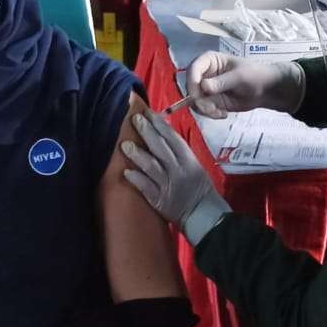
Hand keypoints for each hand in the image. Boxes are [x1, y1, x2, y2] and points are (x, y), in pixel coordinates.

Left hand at [121, 111, 230, 244]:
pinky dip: (137, 179)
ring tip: (124, 145)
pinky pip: (147, 187)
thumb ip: (179, 151)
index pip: (172, 138)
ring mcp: (168, 185)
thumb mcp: (193, 165)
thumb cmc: (198, 187)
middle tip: (135, 119)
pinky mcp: (160, 199)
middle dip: (147, 132)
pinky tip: (126, 172)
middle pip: (161, 148)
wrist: (202, 213)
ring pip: (152, 167)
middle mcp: (178, 170)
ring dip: (138, 155)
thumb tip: (163, 131)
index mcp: (188, 159)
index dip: (159, 125)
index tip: (148, 113)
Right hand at [184, 51, 303, 118]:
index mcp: (209, 60)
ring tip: (219, 112)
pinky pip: (202, 109)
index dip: (192, 82)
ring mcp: (206, 88)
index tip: (198, 95)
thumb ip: (221, 82)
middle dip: (198, 100)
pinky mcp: (210, 101)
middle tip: (211, 109)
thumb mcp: (239, 77)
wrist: (265, 91)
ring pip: (194, 100)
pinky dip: (210, 114)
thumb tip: (203, 86)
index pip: (193, 69)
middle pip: (190, 86)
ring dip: (204, 109)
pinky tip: (223, 114)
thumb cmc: (254, 76)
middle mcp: (204, 73)